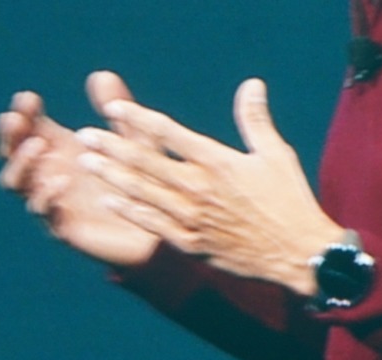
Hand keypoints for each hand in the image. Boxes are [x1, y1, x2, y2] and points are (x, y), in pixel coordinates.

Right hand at [0, 71, 159, 265]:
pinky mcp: (66, 228)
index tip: (29, 98)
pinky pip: (45, 213)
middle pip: (12, 153)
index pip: (29, 129)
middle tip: (16, 118)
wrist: (159, 227)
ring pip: (18, 184)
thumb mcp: (135, 140)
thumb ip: (118, 111)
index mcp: (61, 151)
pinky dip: (46, 197)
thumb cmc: (145, 180)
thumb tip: (101, 75)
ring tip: (37, 145)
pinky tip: (59, 181)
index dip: (24, 114)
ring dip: (21, 163)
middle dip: (10, 135)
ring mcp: (54, 202)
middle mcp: (50, 175)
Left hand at [75, 78, 343, 294]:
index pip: (169, 134)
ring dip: (111, 176)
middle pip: (145, 162)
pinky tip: (110, 200)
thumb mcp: (275, 155)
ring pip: (142, 193)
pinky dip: (130, 211)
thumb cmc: (289, 200)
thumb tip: (251, 84)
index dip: (138, 119)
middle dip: (111, 147)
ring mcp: (192, 219)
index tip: (114, 110)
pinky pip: (153, 225)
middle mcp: (199, 188)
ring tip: (87, 163)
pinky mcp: (191, 245)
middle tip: (84, 136)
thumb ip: (256, 120)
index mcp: (217, 162)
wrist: (297, 253)